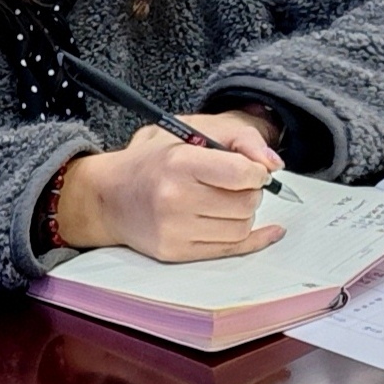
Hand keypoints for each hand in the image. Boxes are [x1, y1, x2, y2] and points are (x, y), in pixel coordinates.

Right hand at [57, 111, 284, 261]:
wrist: (109, 195)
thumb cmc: (156, 159)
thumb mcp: (194, 130)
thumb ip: (242, 138)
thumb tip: (274, 165)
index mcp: (179, 163)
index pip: (241, 173)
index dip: (257, 172)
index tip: (252, 170)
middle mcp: (174, 199)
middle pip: (246, 203)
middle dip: (251, 191)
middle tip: (236, 184)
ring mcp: (173, 230)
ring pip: (241, 228)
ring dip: (245, 214)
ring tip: (227, 200)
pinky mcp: (175, 253)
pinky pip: (230, 250)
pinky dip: (250, 239)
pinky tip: (265, 230)